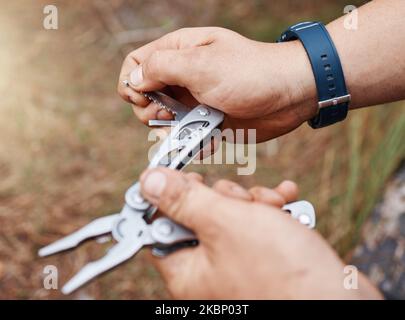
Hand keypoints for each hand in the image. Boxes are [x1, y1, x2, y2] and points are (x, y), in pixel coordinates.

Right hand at [118, 27, 317, 141]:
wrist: (290, 95)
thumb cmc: (250, 73)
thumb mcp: (201, 64)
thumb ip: (160, 68)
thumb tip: (133, 81)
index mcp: (178, 52)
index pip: (135, 65)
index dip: (132, 84)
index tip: (146, 99)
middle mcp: (183, 76)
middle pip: (144, 97)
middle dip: (151, 112)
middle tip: (170, 115)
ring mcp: (195, 100)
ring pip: (164, 121)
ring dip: (172, 131)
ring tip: (191, 130)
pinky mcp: (207, 121)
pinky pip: (187, 136)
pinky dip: (192, 143)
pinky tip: (207, 139)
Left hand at [139, 168, 380, 298]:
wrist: (338, 300)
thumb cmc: (282, 274)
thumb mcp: (225, 224)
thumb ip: (184, 200)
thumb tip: (149, 182)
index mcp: (188, 269)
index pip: (162, 224)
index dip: (171, 196)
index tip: (188, 177)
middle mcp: (210, 270)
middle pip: (200, 215)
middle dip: (224, 197)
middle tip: (240, 199)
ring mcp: (238, 264)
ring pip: (232, 216)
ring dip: (252, 201)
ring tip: (273, 206)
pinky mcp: (264, 259)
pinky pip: (257, 225)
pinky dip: (270, 211)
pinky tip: (286, 202)